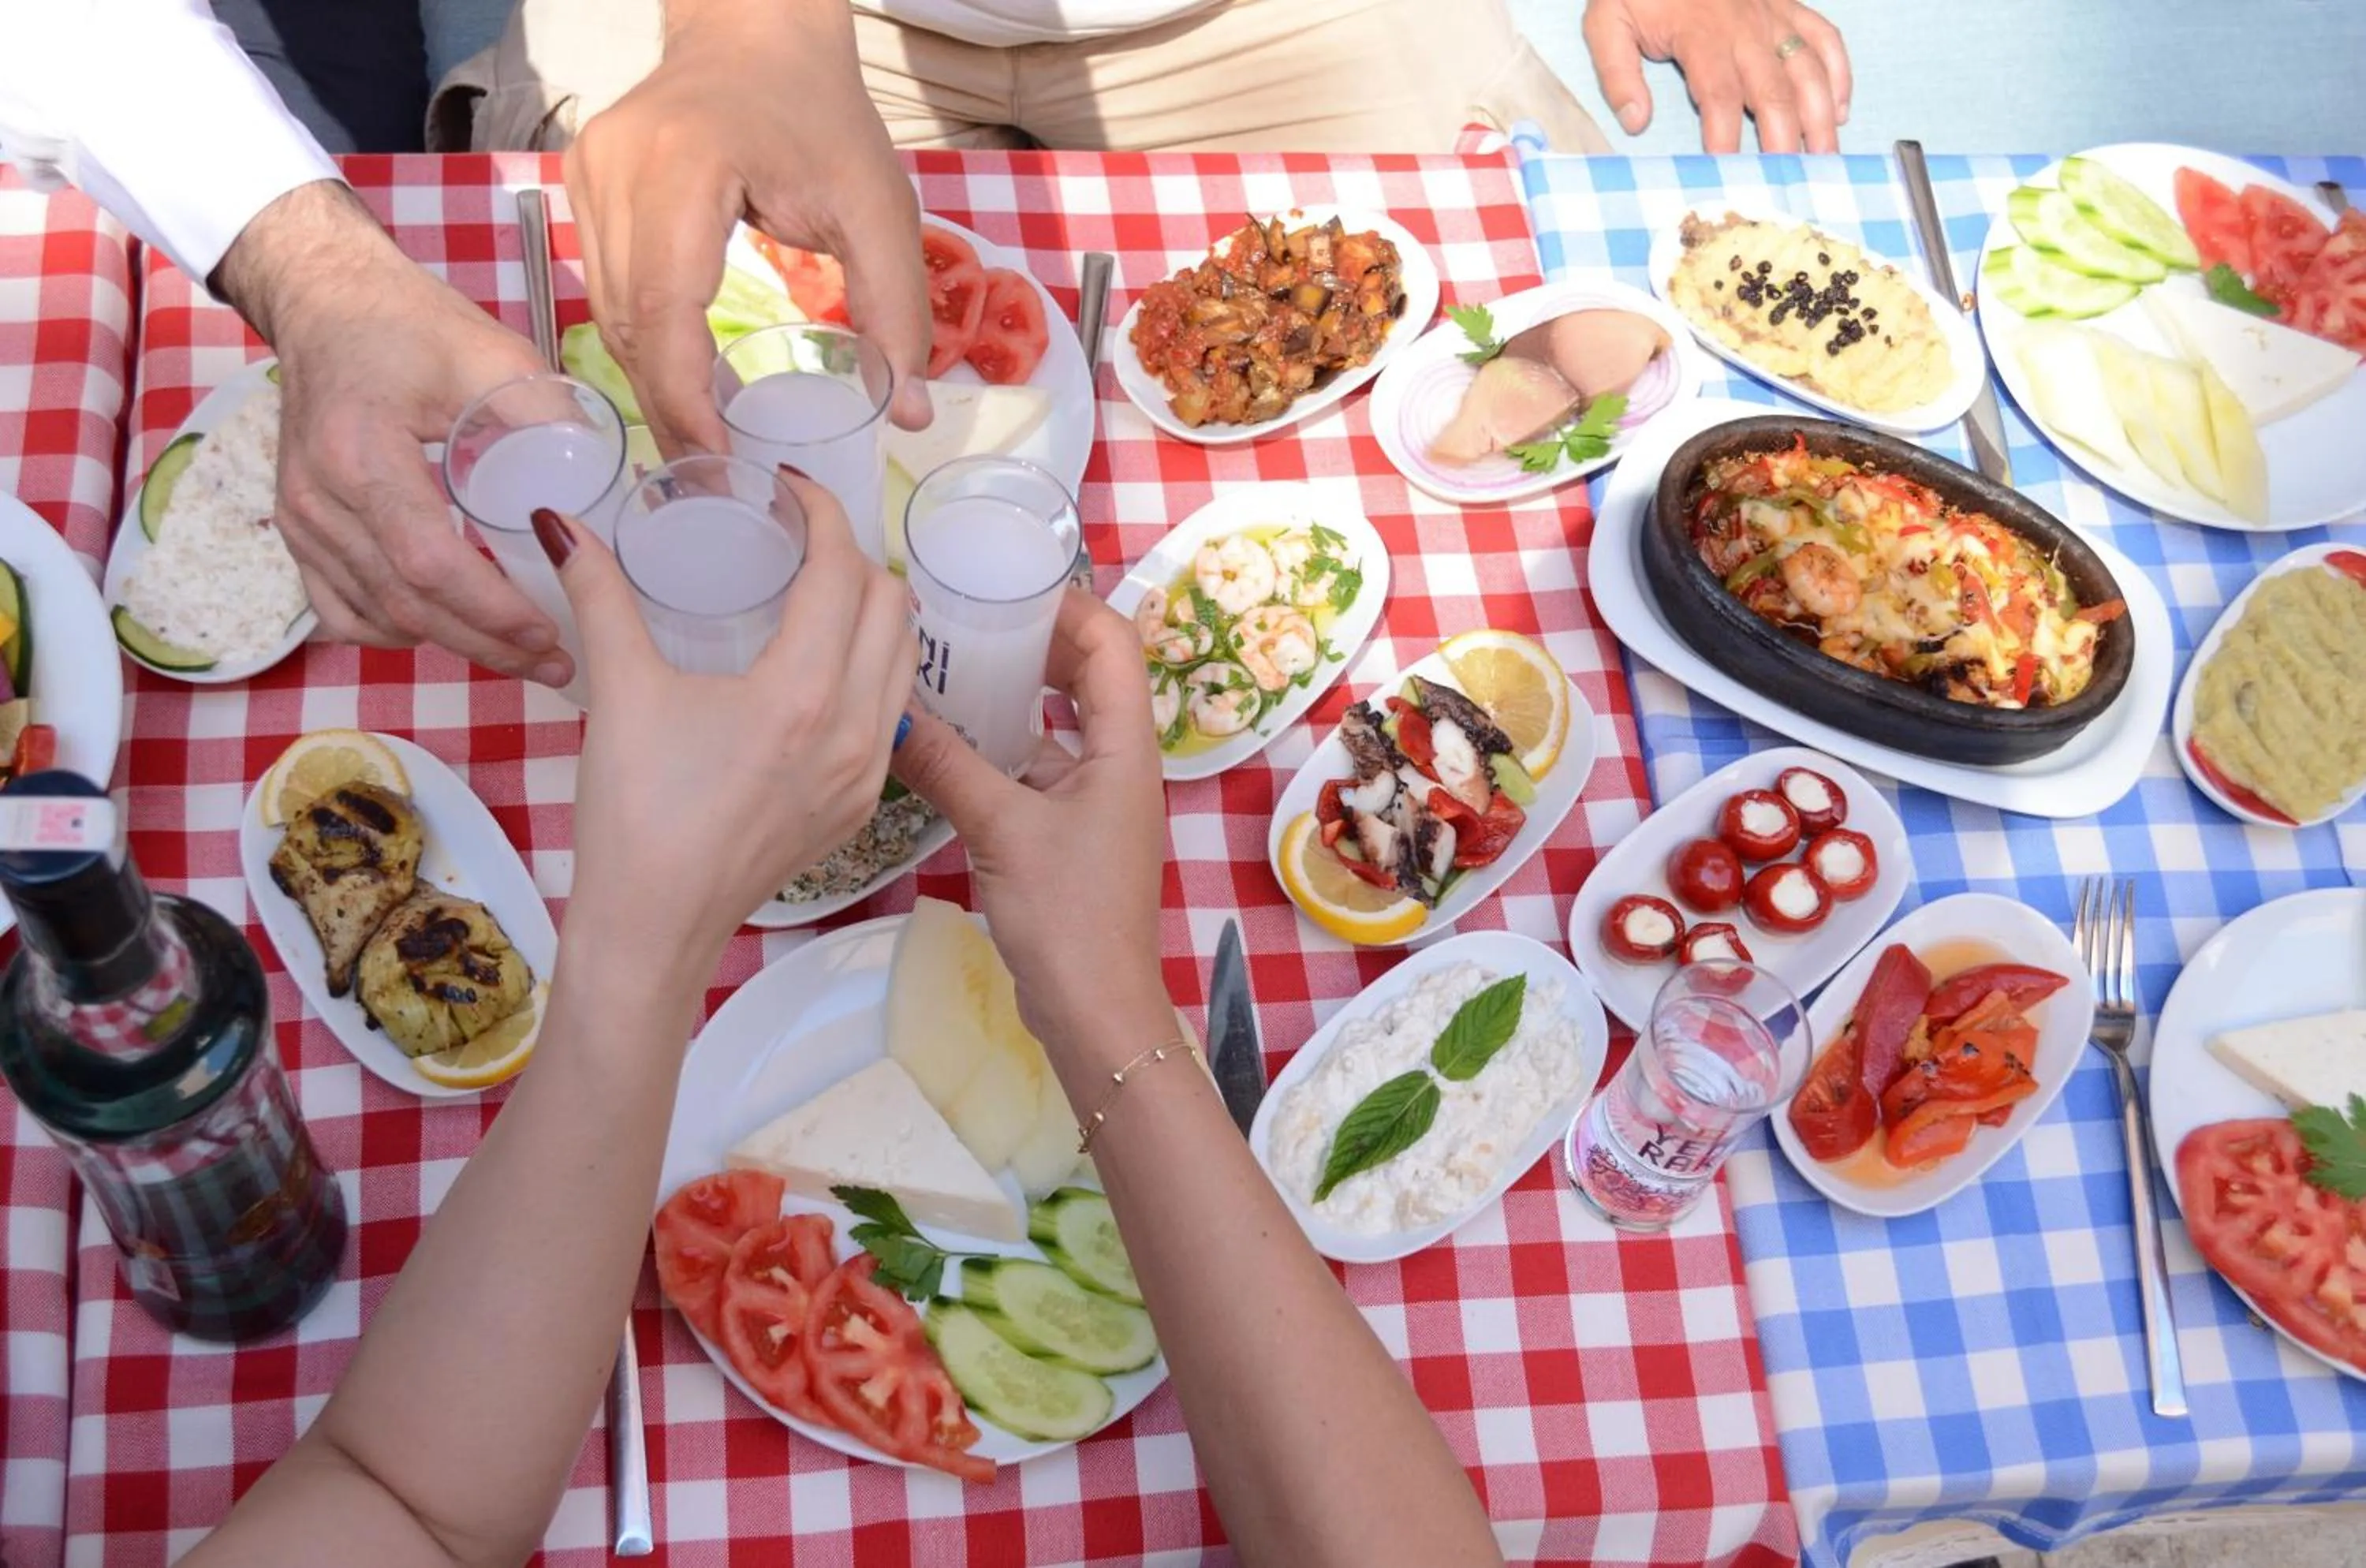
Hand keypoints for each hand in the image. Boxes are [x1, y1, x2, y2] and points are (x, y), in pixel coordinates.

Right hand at [213, 181, 567, 683]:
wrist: (326, 302)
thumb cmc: (407, 323)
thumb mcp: (490, 354)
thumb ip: (546, 418)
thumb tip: (606, 489)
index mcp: (360, 452)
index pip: (426, 560)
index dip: (489, 609)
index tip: (548, 629)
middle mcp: (318, 497)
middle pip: (405, 603)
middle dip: (485, 644)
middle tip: (554, 663)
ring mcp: (299, 520)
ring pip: (377, 616)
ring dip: (451, 644)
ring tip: (519, 653)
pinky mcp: (296, 531)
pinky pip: (343, 610)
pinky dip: (398, 630)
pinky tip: (450, 630)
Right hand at [535, 473, 915, 962]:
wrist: (654, 928)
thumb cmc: (634, 814)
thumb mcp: (619, 692)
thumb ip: (597, 596)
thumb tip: (558, 522)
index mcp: (801, 692)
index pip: (842, 572)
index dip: (824, 514)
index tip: (791, 489)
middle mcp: (853, 729)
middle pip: (891, 608)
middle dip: (854, 558)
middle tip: (803, 538)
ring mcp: (865, 773)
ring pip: (903, 662)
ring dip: (875, 613)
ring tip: (822, 590)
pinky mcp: (860, 807)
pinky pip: (890, 714)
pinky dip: (873, 670)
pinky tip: (826, 665)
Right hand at [563, 0, 931, 456]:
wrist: (757, 29)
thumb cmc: (821, 113)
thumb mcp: (879, 206)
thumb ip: (898, 309)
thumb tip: (906, 413)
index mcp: (683, 165)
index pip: (667, 308)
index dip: (687, 398)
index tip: (721, 463)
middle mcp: (615, 167)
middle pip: (626, 322)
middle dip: (670, 408)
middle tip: (713, 481)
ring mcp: (588, 174)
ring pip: (607, 314)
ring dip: (653, 384)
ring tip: (701, 446)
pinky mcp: (585, 184)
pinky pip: (606, 288)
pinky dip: (642, 345)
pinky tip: (681, 385)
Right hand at [891, 594, 1169, 1058]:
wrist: (1095, 1011)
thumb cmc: (1067, 917)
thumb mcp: (1000, 830)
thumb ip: (947, 765)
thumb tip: (887, 712)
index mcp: (1126, 747)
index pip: (1112, 642)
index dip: (1066, 603)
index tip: (1004, 584)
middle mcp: (1119, 762)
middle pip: (1089, 673)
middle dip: (1034, 639)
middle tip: (967, 615)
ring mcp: (1096, 799)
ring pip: (1059, 722)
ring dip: (1014, 693)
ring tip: (948, 665)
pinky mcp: (1070, 832)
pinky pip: (1039, 765)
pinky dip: (1001, 745)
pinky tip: (949, 740)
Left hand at [1583, 0, 1850, 154]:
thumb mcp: (1606, 21)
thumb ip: (1617, 73)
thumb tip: (1636, 122)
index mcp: (1701, 35)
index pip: (1718, 95)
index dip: (1724, 136)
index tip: (1726, 172)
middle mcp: (1746, 27)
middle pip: (1773, 91)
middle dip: (1782, 141)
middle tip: (1785, 184)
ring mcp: (1772, 16)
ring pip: (1808, 70)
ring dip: (1820, 117)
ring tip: (1823, 160)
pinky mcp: (1787, 6)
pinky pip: (1824, 37)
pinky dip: (1839, 73)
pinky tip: (1839, 110)